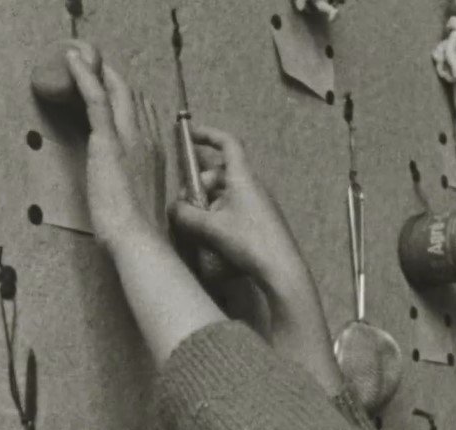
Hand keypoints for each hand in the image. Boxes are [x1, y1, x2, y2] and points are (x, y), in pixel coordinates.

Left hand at [65, 50, 165, 247]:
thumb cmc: (144, 233)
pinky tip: (74, 60)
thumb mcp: (150, 205)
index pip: (149, 117)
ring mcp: (131, 138)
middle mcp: (150, 141)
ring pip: (118, 93)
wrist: (140, 239)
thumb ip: (145, 187)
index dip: (133, 102)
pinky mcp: (108, 140)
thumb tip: (138, 186)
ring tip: (84, 59)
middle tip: (98, 68)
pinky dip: (85, 76)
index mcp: (160, 156)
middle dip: (117, 82)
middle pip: (136, 99)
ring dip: (100, 73)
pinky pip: (97, 99)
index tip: (119, 93)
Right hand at [168, 125, 307, 298]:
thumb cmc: (249, 241)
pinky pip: (236, 210)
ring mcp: (259, 205)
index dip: (209, 134)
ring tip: (198, 227)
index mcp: (243, 178)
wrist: (282, 270)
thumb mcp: (210, 227)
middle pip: (221, 173)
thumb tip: (173, 208)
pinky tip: (213, 237)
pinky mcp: (262, 222)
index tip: (190, 134)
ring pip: (226, 194)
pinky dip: (220, 216)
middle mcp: (253, 187)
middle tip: (187, 206)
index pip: (228, 143)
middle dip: (200, 185)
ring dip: (208, 204)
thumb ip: (185, 215)